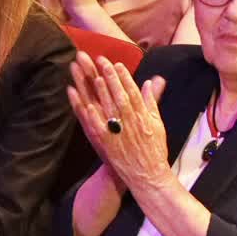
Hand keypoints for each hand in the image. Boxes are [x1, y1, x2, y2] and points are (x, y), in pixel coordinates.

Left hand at [66, 52, 170, 193]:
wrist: (147, 176)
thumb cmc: (153, 148)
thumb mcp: (157, 123)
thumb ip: (152, 101)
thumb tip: (152, 81)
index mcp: (143, 116)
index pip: (131, 91)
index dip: (123, 76)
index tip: (115, 63)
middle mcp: (129, 122)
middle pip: (116, 94)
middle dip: (107, 76)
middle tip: (97, 59)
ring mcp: (117, 132)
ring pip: (105, 106)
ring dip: (96, 89)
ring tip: (88, 73)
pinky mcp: (105, 142)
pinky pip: (94, 124)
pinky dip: (88, 111)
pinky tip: (79, 99)